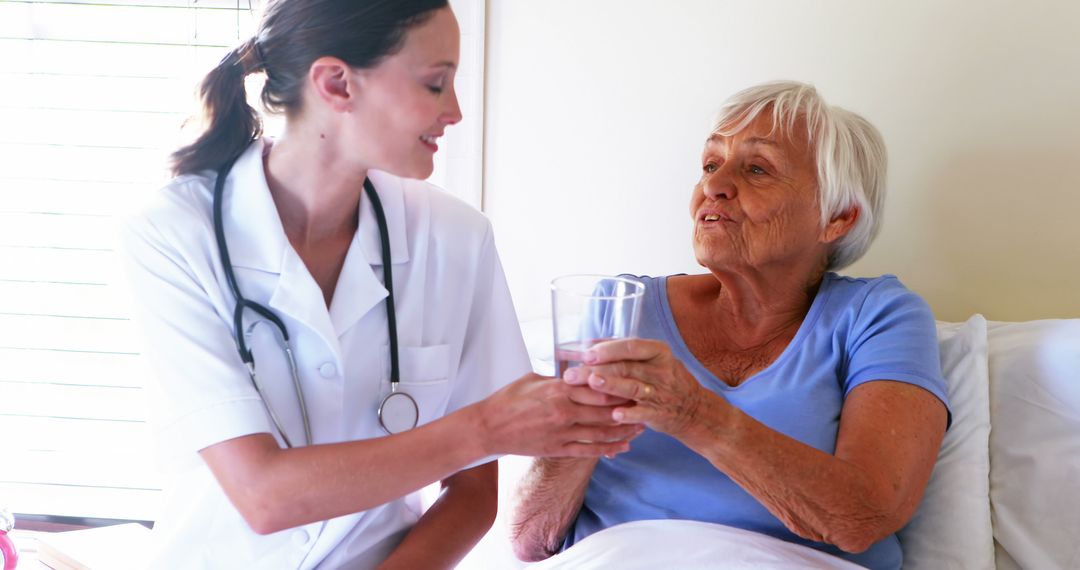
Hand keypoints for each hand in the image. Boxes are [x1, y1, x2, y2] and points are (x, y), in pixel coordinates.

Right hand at [476, 372, 644, 457]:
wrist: (489, 428)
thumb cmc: (508, 400)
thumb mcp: (534, 379)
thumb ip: (559, 379)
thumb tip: (577, 374)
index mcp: (558, 389)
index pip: (597, 388)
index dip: (619, 387)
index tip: (634, 384)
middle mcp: (563, 411)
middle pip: (605, 410)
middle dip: (628, 409)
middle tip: (647, 405)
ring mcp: (561, 432)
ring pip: (601, 432)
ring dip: (624, 430)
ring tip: (641, 427)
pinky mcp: (557, 449)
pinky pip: (588, 450)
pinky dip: (607, 449)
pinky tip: (622, 447)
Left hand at [563, 339, 712, 436]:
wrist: (693, 410)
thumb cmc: (663, 380)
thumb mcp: (652, 360)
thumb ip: (623, 352)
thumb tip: (588, 344)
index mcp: (657, 352)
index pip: (630, 346)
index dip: (607, 349)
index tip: (585, 354)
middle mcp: (660, 370)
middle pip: (625, 367)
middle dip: (596, 370)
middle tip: (572, 375)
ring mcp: (661, 392)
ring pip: (633, 387)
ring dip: (611, 385)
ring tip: (592, 383)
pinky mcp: (660, 413)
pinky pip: (643, 413)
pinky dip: (629, 414)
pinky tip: (614, 415)